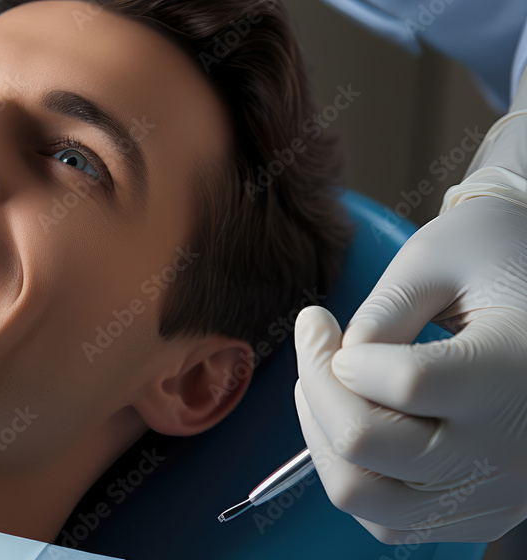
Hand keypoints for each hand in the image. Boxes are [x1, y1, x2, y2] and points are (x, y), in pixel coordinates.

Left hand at [294, 195, 526, 543]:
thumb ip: (382, 313)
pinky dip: (352, 475)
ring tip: (326, 387)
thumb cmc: (497, 262)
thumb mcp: (439, 259)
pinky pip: (388, 519)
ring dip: (322, 438)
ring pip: (364, 495)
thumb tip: (334, 366)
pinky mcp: (480, 512)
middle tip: (314, 344)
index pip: (403, 383)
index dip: (341, 355)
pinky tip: (354, 420)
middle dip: (315, 387)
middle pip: (367, 443)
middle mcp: (508, 447)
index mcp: (513, 372)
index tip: (323, 323)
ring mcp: (495, 492)